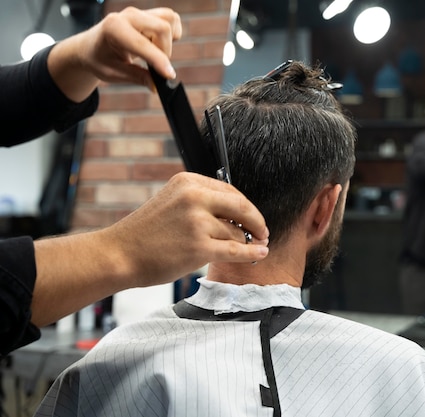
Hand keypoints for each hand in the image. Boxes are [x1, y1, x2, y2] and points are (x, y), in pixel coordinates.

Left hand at [48, 7, 181, 101]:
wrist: (91, 46)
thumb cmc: (100, 59)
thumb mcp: (113, 73)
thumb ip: (137, 77)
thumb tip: (157, 85)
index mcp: (113, 29)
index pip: (143, 44)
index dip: (159, 61)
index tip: (169, 76)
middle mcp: (128, 16)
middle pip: (162, 28)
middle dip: (165, 51)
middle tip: (155, 66)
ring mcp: (140, 12)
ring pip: (170, 21)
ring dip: (169, 40)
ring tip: (155, 52)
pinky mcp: (149, 13)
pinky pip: (171, 19)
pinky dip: (172, 33)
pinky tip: (158, 44)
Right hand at [106, 172, 269, 286]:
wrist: (118, 255)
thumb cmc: (144, 234)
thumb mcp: (171, 202)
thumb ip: (200, 202)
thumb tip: (236, 213)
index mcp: (188, 182)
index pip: (230, 191)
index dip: (246, 207)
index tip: (253, 218)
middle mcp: (194, 197)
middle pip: (241, 207)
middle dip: (257, 221)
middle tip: (264, 232)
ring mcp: (197, 222)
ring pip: (237, 232)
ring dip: (247, 242)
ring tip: (253, 248)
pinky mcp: (199, 247)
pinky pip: (236, 250)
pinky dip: (252, 253)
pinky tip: (260, 254)